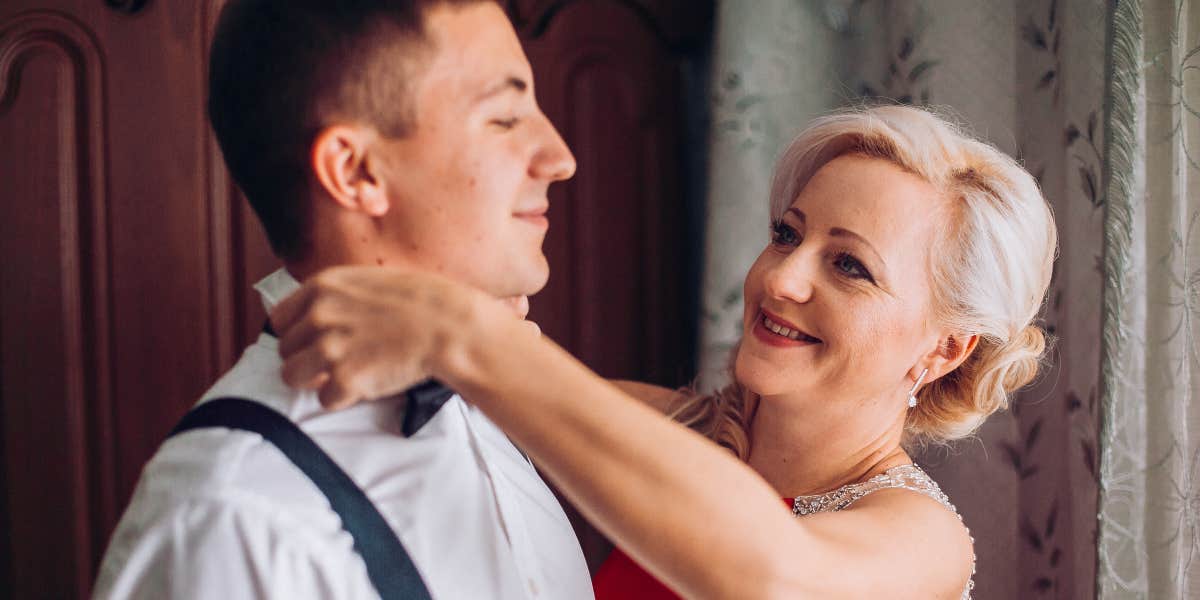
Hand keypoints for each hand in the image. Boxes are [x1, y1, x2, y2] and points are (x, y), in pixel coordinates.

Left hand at [269, 266, 493, 408]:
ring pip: (292, 376)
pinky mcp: (345, 379)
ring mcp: (329, 348)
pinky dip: (344, 397)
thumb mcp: (367, 281)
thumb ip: (334, 296)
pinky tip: (367, 383)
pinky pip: (325, 399)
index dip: (297, 333)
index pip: (280, 319)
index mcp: (322, 286)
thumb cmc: (420, 302)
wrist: (449, 326)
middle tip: (338, 360)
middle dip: (307, 358)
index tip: (313, 341)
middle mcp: (319, 315)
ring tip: (346, 374)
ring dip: (316, 380)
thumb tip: (312, 317)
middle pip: (285, 350)